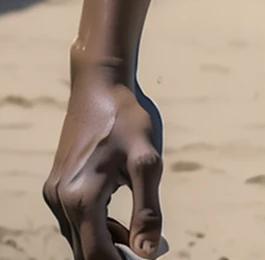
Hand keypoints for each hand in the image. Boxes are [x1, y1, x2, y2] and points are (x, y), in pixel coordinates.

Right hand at [42, 66, 163, 259]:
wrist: (99, 83)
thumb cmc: (126, 117)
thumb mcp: (146, 159)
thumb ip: (147, 210)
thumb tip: (148, 254)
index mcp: (82, 198)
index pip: (97, 256)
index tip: (145, 259)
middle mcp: (60, 200)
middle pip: (85, 251)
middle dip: (114, 255)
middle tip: (144, 248)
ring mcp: (54, 193)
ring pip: (79, 238)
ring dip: (105, 243)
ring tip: (136, 233)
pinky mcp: (55, 185)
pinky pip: (74, 221)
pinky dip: (96, 227)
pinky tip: (119, 217)